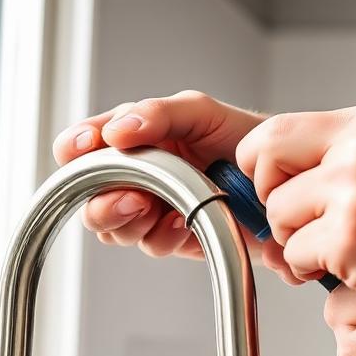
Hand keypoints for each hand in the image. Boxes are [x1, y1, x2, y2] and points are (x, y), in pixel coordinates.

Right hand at [53, 90, 279, 262]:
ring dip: (134, 220)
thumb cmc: (240, 137)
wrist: (280, 180)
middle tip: (135, 198)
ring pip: (114, 227)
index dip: (75, 150)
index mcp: (133, 139)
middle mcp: (135, 175)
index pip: (86, 145)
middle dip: (105, 201)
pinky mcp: (171, 237)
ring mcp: (150, 209)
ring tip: (165, 207)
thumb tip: (116, 132)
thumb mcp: (199, 112)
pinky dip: (163, 234)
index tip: (79, 152)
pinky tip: (182, 222)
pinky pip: (149, 243)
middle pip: (90, 197)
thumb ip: (157, 115)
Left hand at [236, 102, 355, 338]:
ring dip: (295, 243)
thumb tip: (287, 174)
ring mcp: (355, 191)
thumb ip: (353, 158)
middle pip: (264, 160)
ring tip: (337, 255)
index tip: (280, 191)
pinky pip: (294, 254)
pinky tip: (351, 273)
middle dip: (270, 200)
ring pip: (277, 214)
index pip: (280, 128)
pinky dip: (311, 271)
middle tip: (297, 227)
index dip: (266, 166)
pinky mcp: (350, 239)